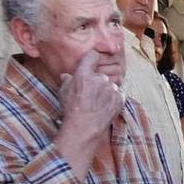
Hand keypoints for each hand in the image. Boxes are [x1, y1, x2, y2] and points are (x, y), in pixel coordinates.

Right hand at [57, 49, 123, 173]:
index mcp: (84, 74)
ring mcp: (111, 89)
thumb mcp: (63, 92)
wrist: (85, 127)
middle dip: (97, 81)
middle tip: (92, 93)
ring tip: (98, 102)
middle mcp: (100, 79)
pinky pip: (118, 94)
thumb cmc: (71, 109)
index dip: (92, 58)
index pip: (93, 56)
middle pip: (101, 74)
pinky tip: (105, 106)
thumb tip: (66, 75)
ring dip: (106, 90)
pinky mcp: (120, 98)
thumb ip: (67, 80)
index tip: (93, 61)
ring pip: (110, 84)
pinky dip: (113, 98)